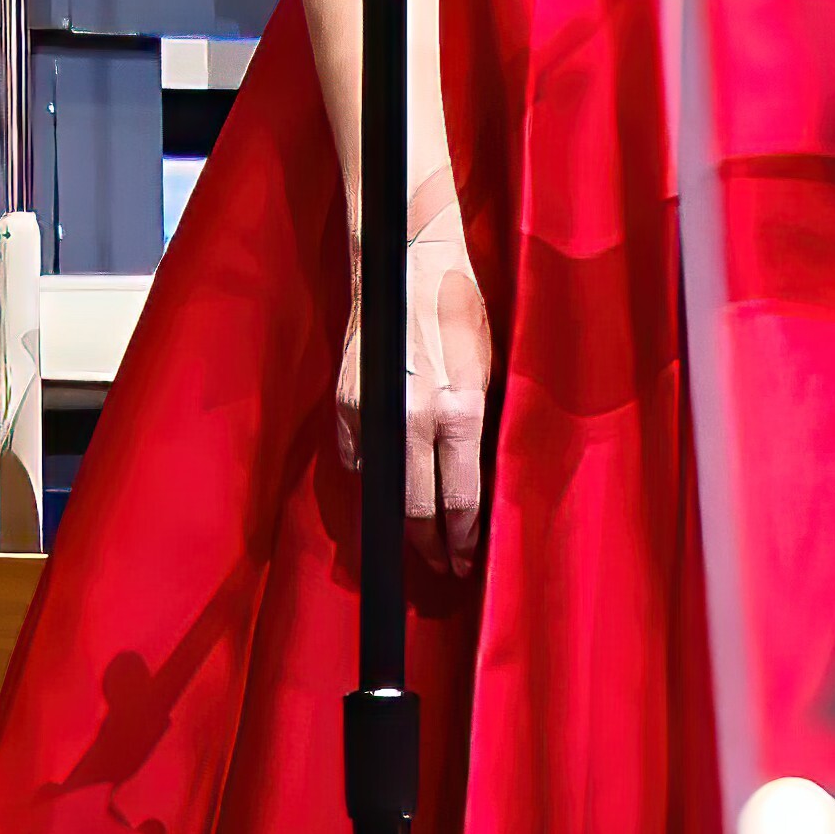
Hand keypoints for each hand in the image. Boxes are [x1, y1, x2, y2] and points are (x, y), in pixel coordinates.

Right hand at [337, 210, 498, 575]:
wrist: (407, 266)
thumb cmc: (460, 312)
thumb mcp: (487, 374)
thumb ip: (476, 429)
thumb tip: (473, 478)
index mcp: (456, 412)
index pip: (458, 500)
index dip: (463, 539)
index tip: (466, 560)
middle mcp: (413, 420)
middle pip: (417, 509)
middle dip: (432, 546)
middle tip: (445, 568)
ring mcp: (374, 414)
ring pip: (385, 490)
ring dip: (402, 520)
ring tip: (421, 541)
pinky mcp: (347, 404)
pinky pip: (360, 460)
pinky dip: (375, 478)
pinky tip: (391, 490)